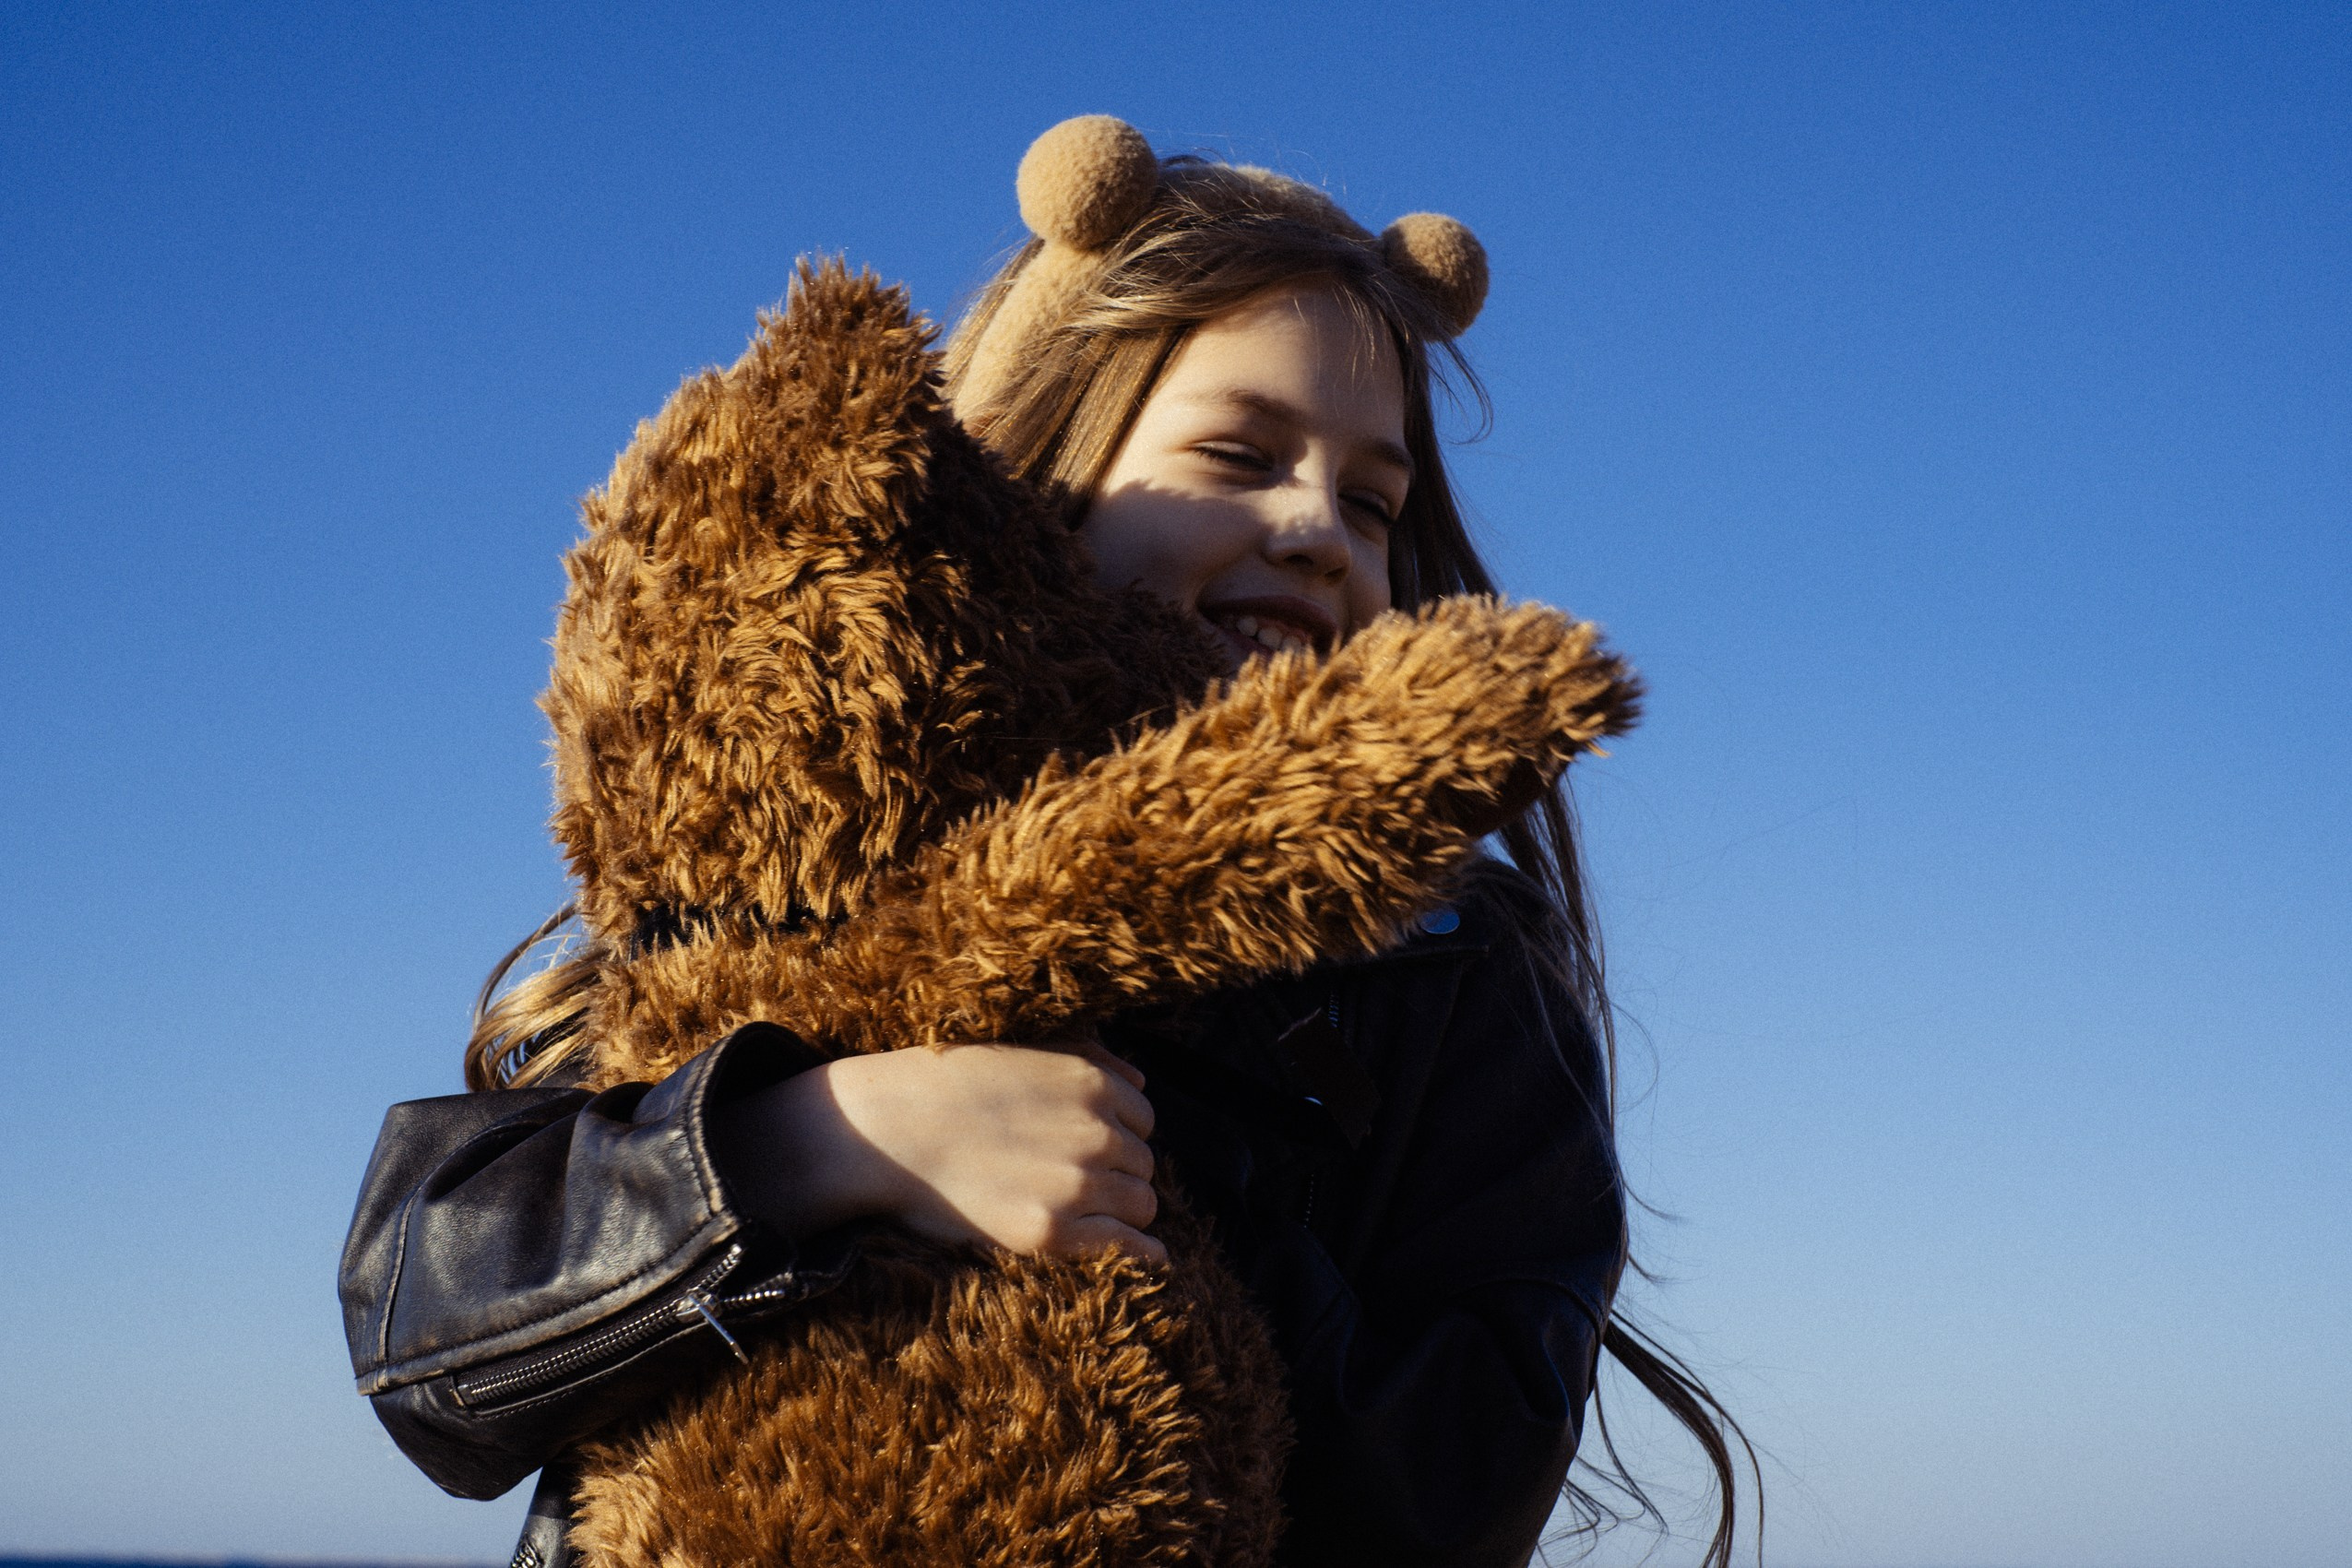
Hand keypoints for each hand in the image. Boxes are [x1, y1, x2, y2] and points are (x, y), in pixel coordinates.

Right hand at [712, 1040, 1163, 1263]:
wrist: (886, 1130)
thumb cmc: (947, 1087)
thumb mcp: (1023, 1051)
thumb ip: (1089, 1058)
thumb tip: (1142, 1079)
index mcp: (1092, 1084)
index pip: (1143, 1119)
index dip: (1118, 1135)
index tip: (1086, 1149)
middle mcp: (1096, 1132)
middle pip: (1143, 1164)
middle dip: (1118, 1173)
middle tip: (1075, 1184)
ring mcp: (1077, 1185)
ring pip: (1141, 1204)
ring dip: (1121, 1210)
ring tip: (1087, 1215)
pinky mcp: (1052, 1232)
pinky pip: (1129, 1247)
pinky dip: (1143, 1254)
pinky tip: (1147, 1259)